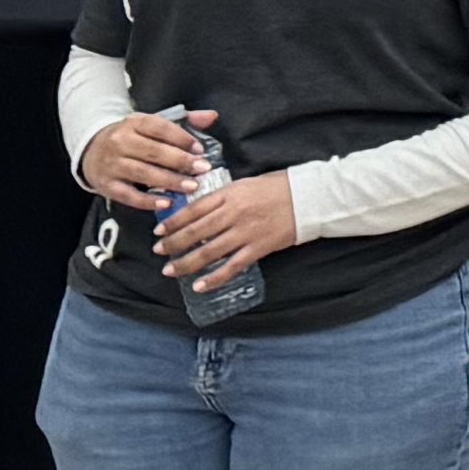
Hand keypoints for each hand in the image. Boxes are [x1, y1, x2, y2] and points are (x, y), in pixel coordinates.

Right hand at [75, 112, 213, 211]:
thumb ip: (183, 121)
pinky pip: (129, 195)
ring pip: (143, 173)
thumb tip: (211, 116)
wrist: (92, 150)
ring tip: (192, 187)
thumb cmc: (132, 137)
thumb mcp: (152, 124)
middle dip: (180, 161)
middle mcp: (120, 141)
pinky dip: (148, 201)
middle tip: (203, 169)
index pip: (160, 127)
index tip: (200, 149)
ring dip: (169, 181)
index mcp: (134, 122)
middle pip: (153, 152)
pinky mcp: (106, 185)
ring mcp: (112, 164)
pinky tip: (166, 203)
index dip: (181, 138)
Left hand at [149, 167, 302, 283]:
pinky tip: (199, 285)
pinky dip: (213, 278)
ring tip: (170, 270)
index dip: (173, 222)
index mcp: (230, 194)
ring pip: (208, 252)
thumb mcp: (245, 184)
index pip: (193, 210)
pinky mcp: (258, 248)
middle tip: (159, 251)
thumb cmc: (278, 187)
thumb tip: (198, 209)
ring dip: (185, 263)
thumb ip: (222, 196)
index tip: (159, 231)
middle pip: (195, 232)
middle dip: (173, 244)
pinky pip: (231, 266)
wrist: (309, 197)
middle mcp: (234, 214)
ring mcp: (245, 232)